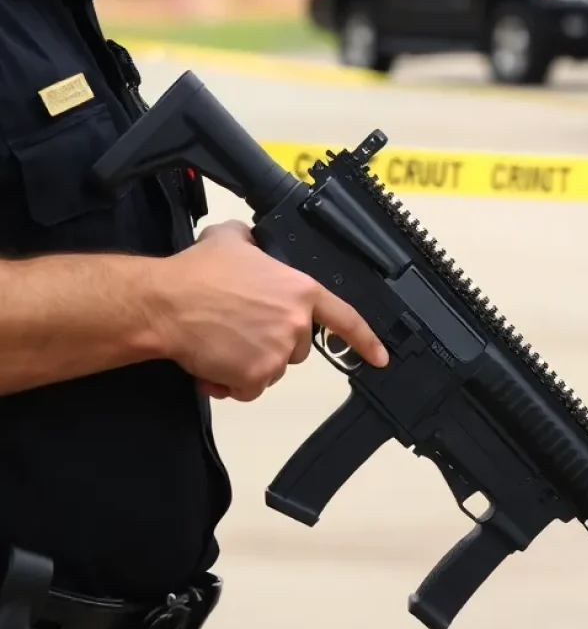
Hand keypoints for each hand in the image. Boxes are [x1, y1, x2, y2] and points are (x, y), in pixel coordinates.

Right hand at [151, 220, 387, 401]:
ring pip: (271, 369)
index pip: (345, 318)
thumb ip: (256, 242)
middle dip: (272, 342)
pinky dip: (230, 384)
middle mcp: (295, 324)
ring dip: (249, 363)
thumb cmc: (197, 272)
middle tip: (240, 327)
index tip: (379, 357)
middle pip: (297, 347)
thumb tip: (253, 243)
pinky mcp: (254, 377)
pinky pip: (248, 389)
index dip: (365, 340)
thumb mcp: (234, 238)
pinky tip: (212, 364)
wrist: (166, 303)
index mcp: (300, 290)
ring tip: (221, 341)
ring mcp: (276, 353)